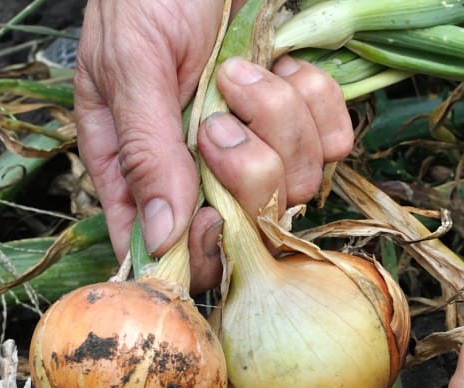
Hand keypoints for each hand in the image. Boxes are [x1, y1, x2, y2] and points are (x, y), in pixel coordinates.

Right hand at [75, 0, 353, 288]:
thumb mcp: (131, 62)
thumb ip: (145, 150)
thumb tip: (161, 240)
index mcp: (137, 164)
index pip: (169, 247)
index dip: (199, 249)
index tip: (213, 219)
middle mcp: (198, 165)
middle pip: (246, 223)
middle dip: (246, 168)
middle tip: (217, 114)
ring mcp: (256, 141)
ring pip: (295, 182)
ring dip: (279, 119)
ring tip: (243, 69)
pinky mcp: (300, 116)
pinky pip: (332, 142)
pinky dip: (315, 99)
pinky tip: (283, 64)